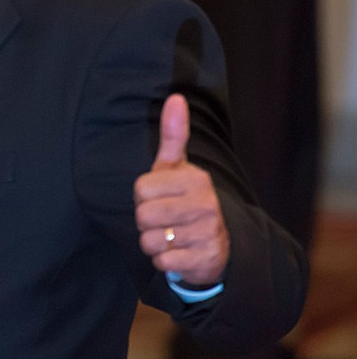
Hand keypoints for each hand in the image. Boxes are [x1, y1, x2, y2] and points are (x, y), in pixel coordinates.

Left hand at [134, 94, 229, 287]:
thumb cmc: (185, 200)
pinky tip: (179, 253)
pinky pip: (162, 261)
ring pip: (150, 241)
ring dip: (154, 243)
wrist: (218, 244)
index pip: (140, 189)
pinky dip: (165, 261)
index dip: (143, 197)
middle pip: (143, 216)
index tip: (159, 198)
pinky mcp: (206, 259)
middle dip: (146, 222)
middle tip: (164, 221)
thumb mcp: (178, 168)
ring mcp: (208, 233)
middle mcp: (206, 204)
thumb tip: (175, 96)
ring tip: (172, 236)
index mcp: (195, 179)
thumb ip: (173, 135)